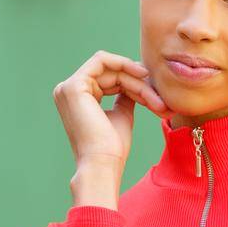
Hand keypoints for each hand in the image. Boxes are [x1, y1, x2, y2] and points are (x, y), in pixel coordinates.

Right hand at [53, 49, 167, 174]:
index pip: (108, 79)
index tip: (156, 93)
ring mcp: (68, 87)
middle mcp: (67, 91)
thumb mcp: (121, 115)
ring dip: (136, 81)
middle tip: (160, 100)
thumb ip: (124, 96)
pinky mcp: (74, 86)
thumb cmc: (113, 148)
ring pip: (111, 69)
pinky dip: (124, 65)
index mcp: (77, 99)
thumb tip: (135, 82)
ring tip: (156, 100)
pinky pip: (102, 61)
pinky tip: (142, 76)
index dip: (133, 82)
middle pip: (110, 73)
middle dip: (138, 83)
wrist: (104, 164)